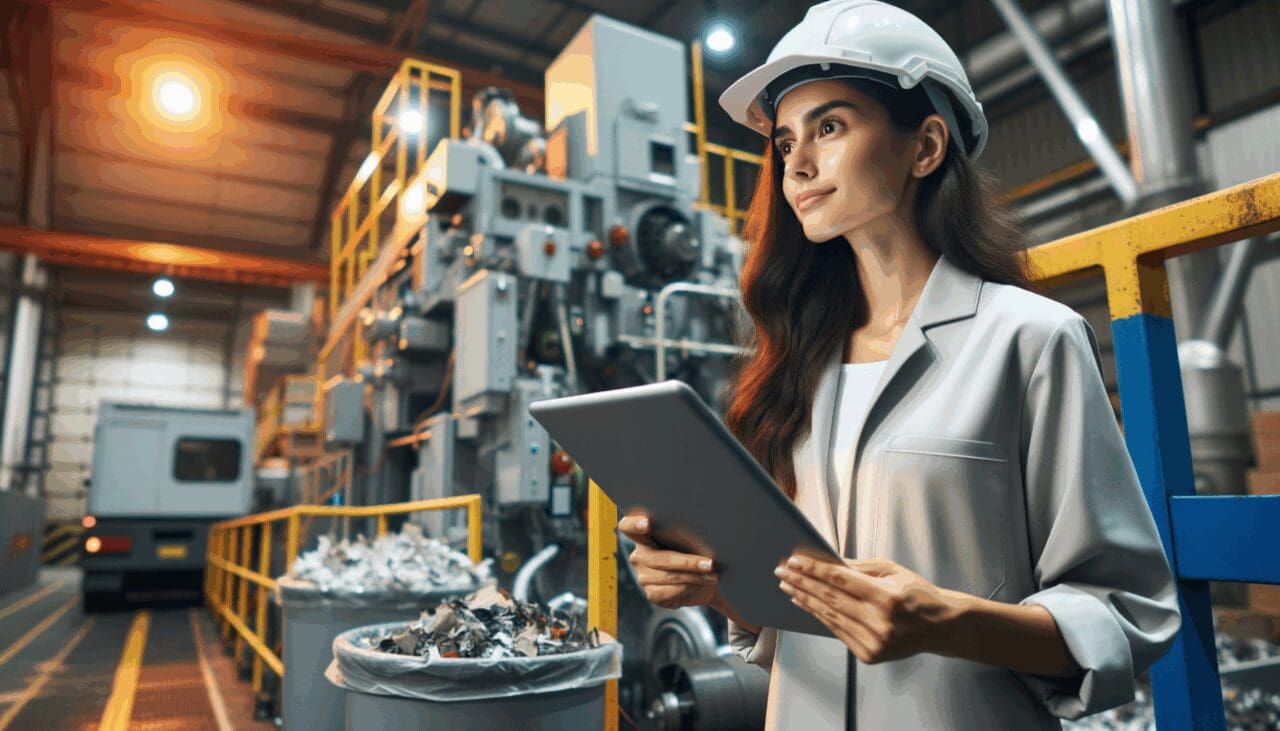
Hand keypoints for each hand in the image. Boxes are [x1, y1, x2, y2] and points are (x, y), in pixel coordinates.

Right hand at [618, 513, 718, 609]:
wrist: (705, 579)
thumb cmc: (697, 552)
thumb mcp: (692, 540)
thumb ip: (686, 534)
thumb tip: (703, 533)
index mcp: (644, 536)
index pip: (628, 527)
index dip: (634, 524)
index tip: (648, 523)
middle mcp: (639, 556)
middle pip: (661, 558)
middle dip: (688, 562)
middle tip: (710, 564)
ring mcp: (642, 576)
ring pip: (670, 576)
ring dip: (695, 576)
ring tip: (713, 575)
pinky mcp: (652, 594)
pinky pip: (671, 591)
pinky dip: (691, 588)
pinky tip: (703, 584)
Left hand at [775, 556, 964, 663]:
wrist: (940, 627)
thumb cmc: (918, 594)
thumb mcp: (892, 571)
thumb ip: (858, 568)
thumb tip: (825, 561)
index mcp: (887, 598)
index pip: (840, 581)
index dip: (814, 569)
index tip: (794, 561)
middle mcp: (879, 623)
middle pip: (830, 599)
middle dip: (802, 583)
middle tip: (782, 571)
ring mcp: (874, 642)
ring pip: (830, 617)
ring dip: (805, 600)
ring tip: (788, 587)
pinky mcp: (869, 655)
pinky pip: (838, 631)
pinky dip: (820, 617)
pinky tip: (806, 604)